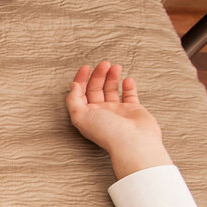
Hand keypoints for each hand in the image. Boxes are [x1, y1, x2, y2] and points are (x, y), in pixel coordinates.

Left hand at [65, 62, 172, 178]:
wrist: (133, 142)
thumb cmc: (107, 132)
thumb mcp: (80, 116)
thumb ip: (73, 100)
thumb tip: (73, 86)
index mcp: (86, 115)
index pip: (80, 93)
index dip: (81, 79)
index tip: (86, 67)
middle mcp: (101, 113)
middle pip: (96, 89)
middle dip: (98, 75)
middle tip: (104, 64)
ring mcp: (117, 111)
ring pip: (112, 89)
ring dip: (112, 77)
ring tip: (116, 67)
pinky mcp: (133, 110)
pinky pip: (129, 95)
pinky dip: (128, 86)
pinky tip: (127, 80)